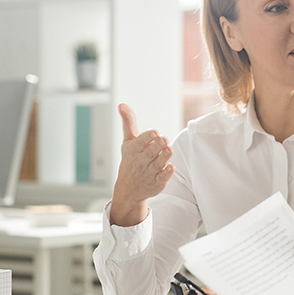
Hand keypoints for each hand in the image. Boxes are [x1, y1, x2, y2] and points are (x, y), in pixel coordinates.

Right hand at [110, 103, 174, 226]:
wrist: (128, 190)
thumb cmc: (130, 160)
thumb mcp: (128, 142)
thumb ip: (128, 123)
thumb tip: (122, 104)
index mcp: (133, 151)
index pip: (140, 142)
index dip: (147, 137)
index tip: (154, 132)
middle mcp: (140, 162)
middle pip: (150, 153)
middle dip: (157, 145)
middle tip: (164, 139)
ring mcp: (149, 173)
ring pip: (157, 164)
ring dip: (164, 157)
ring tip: (169, 149)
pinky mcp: (157, 183)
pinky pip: (162, 178)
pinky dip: (167, 173)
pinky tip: (171, 167)